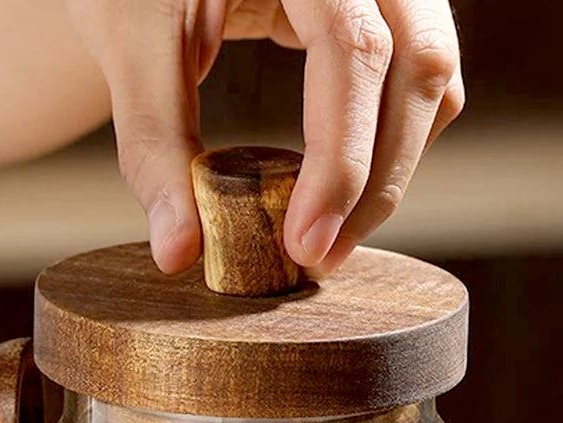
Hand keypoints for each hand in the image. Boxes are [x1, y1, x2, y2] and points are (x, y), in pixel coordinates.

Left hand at [66, 0, 462, 274]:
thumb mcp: (129, 44)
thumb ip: (155, 144)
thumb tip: (177, 253)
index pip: (353, 48)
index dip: (340, 158)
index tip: (305, 244)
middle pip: (419, 64)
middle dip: (377, 180)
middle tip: (321, 257)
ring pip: (434, 74)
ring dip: (393, 167)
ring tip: (331, 235)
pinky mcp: (383, 2)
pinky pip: (420, 72)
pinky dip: (392, 139)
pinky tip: (345, 189)